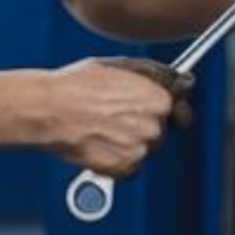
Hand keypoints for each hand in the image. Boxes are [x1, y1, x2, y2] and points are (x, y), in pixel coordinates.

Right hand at [43, 58, 193, 177]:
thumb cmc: (78, 85)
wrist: (49, 110)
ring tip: (102, 129)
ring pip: (146, 148)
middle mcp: (155, 124)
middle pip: (162, 128)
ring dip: (130, 143)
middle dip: (143, 124)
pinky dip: (118, 160)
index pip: (179, 104)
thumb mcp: (121, 66)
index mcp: (159, 97)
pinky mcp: (126, 168)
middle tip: (115, 117)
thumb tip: (185, 81)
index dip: (161, 104)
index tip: (148, 106)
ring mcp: (141, 148)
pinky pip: (131, 167)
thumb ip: (158, 75)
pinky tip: (99, 144)